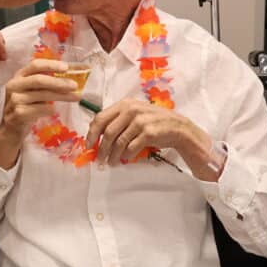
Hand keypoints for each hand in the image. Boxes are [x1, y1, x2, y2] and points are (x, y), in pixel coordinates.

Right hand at [1, 59, 78, 139]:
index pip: (35, 65)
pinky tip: (54, 110)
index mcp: (19, 75)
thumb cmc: (27, 105)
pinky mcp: (18, 113)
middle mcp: (14, 85)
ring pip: (43, 95)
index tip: (66, 67)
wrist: (12, 127)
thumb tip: (70, 77)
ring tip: (76, 97)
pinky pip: (41, 109)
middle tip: (74, 85)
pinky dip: (51, 109)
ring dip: (62, 96)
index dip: (51, 65)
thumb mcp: (32, 90)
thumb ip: (45, 82)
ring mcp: (15, 100)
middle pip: (39, 80)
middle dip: (59, 82)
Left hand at [85, 99, 214, 175]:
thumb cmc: (153, 122)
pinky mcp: (149, 133)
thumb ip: (117, 121)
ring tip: (110, 163)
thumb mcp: (135, 115)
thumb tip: (96, 137)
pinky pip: (131, 148)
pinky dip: (126, 156)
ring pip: (118, 142)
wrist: (178, 128)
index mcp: (125, 104)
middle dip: (101, 148)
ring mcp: (140, 121)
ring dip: (112, 155)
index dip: (92, 133)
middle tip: (98, 159)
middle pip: (108, 132)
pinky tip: (125, 160)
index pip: (100, 118)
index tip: (89, 145)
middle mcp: (131, 110)